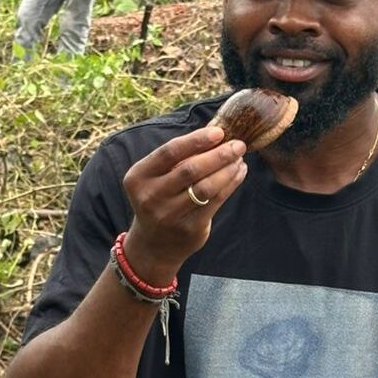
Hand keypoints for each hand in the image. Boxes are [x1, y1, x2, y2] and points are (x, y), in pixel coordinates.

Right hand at [121, 127, 247, 284]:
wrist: (153, 245)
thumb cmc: (159, 199)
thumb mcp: (156, 178)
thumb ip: (178, 159)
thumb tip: (215, 135)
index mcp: (138, 177)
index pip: (170, 152)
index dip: (196, 140)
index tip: (219, 132)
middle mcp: (150, 196)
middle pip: (190, 169)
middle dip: (219, 154)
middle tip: (238, 145)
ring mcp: (169, 215)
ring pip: (206, 187)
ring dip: (227, 170)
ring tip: (239, 159)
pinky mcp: (189, 229)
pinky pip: (215, 202)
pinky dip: (230, 184)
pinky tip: (238, 173)